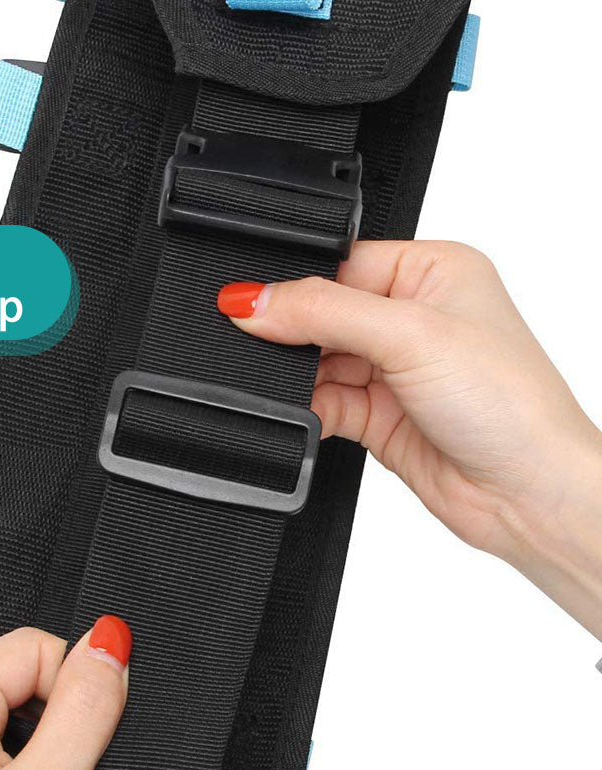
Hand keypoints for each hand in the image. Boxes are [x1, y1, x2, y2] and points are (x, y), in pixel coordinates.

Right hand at [218, 241, 601, 637]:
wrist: (528, 495)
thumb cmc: (513, 405)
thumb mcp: (412, 335)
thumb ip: (324, 312)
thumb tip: (254, 300)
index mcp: (432, 272)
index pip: (340, 264)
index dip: (295, 283)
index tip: (252, 303)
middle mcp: (411, 318)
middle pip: (320, 314)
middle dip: (292, 336)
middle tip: (263, 348)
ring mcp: (392, 370)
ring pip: (314, 363)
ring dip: (296, 379)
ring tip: (293, 389)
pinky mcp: (376, 416)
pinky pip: (320, 404)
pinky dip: (304, 412)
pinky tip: (303, 415)